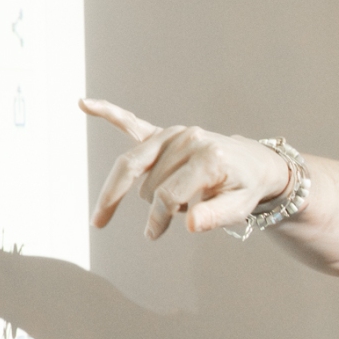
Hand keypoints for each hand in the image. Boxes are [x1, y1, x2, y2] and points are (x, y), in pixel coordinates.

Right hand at [81, 98, 292, 237]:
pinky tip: (84, 103)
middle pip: (148, 183)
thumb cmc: (244, 187)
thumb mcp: (239, 207)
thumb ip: (215, 217)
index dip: (158, 220)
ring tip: (160, 206)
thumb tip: (191, 225)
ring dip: (139, 190)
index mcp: (208, 157)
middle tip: (163, 224)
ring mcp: (173, 134)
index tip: (153, 235)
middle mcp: (188, 139)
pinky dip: (108, 113)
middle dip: (154, 208)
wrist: (254, 163)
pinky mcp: (163, 132)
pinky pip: (130, 123)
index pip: (167, 195)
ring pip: (133, 165)